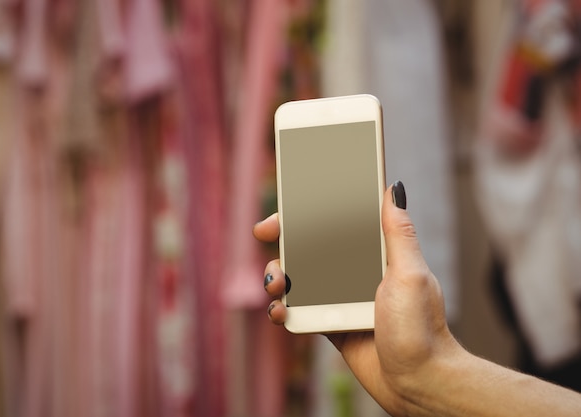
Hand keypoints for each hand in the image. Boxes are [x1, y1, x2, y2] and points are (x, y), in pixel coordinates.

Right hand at [253, 182, 463, 415]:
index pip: (339, 222)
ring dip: (277, 273)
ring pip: (298, 276)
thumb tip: (393, 189)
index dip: (312, 209)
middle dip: (284, 236)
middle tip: (265, 231)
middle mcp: (355, 271)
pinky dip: (282, 308)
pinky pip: (298, 309)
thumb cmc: (421, 328)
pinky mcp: (330, 323)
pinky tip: (280, 312)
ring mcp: (340, 297)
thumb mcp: (411, 273)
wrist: (416, 382)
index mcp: (376, 253)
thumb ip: (398, 233)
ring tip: (276, 284)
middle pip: (311, 245)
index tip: (291, 202)